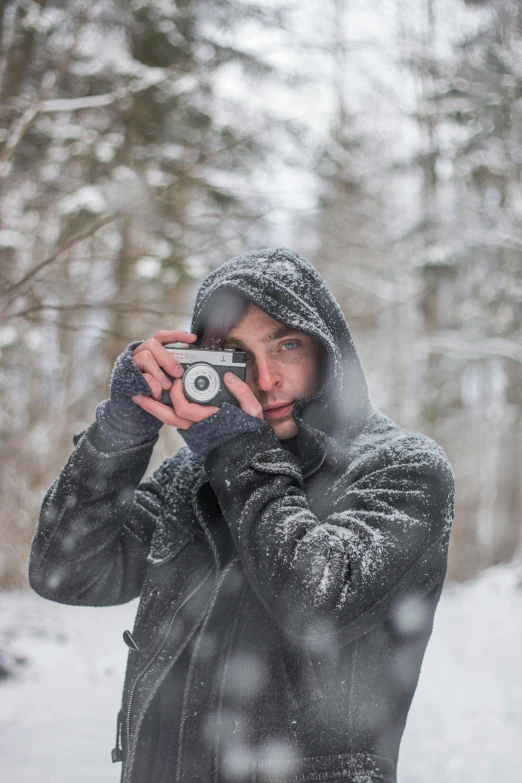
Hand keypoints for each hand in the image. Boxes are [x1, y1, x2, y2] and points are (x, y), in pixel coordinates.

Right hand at [131, 329, 196, 400]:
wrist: (131, 402)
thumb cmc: (152, 387)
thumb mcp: (164, 376)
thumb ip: (173, 365)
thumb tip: (186, 355)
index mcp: (151, 351)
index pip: (162, 337)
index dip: (177, 335)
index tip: (193, 339)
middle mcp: (140, 353)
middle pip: (152, 344)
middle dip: (168, 359)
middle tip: (178, 373)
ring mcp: (132, 363)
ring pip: (145, 356)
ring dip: (159, 373)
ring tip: (167, 386)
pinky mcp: (127, 375)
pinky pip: (142, 375)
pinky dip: (152, 385)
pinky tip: (157, 394)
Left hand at [132, 370, 263, 429]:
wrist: (248, 452)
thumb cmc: (250, 430)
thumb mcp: (252, 410)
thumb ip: (241, 392)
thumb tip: (228, 376)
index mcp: (209, 420)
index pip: (184, 408)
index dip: (177, 393)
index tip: (178, 380)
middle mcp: (198, 428)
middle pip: (168, 418)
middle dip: (152, 406)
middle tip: (137, 394)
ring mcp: (194, 431)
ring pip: (169, 421)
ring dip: (154, 409)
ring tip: (141, 398)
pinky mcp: (194, 431)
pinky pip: (174, 421)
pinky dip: (164, 411)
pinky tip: (157, 402)